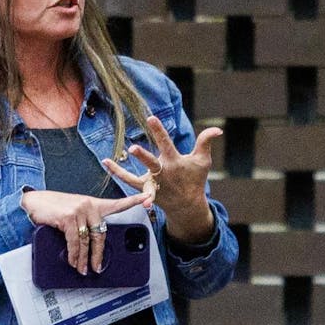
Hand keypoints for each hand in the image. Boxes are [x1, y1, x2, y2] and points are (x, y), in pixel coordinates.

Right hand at [20, 190, 147, 274]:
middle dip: (98, 254)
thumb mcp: (72, 213)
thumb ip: (83, 224)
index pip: (116, 203)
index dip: (133, 201)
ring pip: (88, 241)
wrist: (32, 202)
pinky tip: (74, 261)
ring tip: (83, 269)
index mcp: (92, 204)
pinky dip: (75, 254)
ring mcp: (79, 210)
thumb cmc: (52, 209)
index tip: (148, 198)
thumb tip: (88, 246)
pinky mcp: (69, 217)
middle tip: (97, 267)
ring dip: (85, 259)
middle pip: (101, 234)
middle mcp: (89, 205)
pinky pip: (75, 242)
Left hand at [102, 116, 216, 243]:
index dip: (159, 131)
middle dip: (143, 156)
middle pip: (152, 163)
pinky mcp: (144, 189)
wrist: (187, 205)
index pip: (166, 144)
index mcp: (175, 162)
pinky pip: (128, 181)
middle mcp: (162, 173)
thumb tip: (217, 129)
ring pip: (136, 177)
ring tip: (109, 161)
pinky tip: (106, 162)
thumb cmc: (195, 179)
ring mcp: (152, 183)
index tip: (151, 118)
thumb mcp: (203, 161)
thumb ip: (206, 142)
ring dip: (123, 171)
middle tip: (134, 148)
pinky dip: (117, 173)